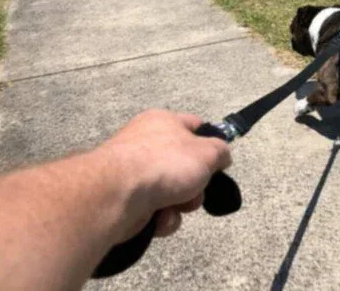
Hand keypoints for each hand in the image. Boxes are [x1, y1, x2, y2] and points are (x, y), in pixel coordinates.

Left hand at [97, 110, 231, 241]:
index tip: (219, 161)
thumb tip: (221, 157)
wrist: (117, 194)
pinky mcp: (125, 199)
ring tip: (176, 207)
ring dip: (181, 204)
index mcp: (163, 121)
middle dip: (196, 184)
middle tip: (197, 189)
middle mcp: (146, 143)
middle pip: (184, 165)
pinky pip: (156, 209)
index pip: (194, 126)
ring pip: (172, 191)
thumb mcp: (208, 152)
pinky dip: (162, 217)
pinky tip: (160, 218)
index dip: (210, 143)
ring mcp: (134, 172)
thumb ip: (221, 152)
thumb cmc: (165, 164)